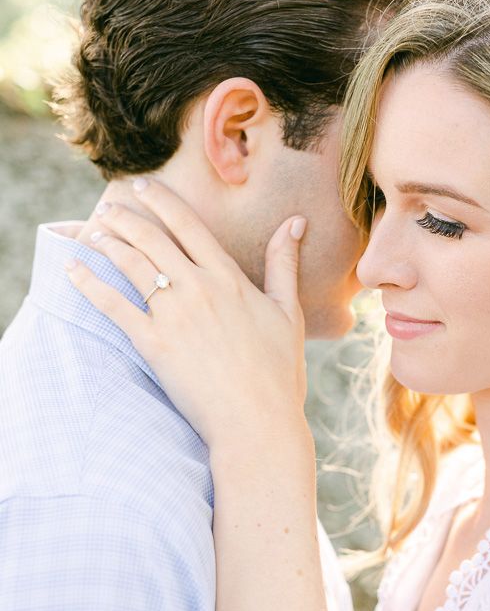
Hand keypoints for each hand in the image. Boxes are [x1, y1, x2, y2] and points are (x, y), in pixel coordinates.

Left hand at [65, 179, 308, 449]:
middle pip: (152, 238)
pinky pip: (113, 306)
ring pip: (131, 264)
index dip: (162, 201)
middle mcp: (199, 288)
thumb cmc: (279, 373)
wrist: (257, 421)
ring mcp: (174, 315)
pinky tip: (72, 270)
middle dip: (124, 217)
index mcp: (230, 278)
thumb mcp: (288, 312)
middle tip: (108, 208)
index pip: (189, 225)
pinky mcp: (153, 343)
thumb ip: (284, 264)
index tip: (143, 188)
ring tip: (92, 232)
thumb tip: (296, 223)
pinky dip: (89, 284)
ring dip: (107, 243)